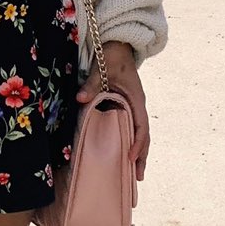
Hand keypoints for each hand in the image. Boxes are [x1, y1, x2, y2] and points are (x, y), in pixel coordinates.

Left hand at [78, 40, 149, 178]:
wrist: (117, 46)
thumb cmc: (112, 57)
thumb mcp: (102, 68)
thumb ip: (92, 84)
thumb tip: (81, 98)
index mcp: (137, 99)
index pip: (141, 126)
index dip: (137, 143)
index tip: (130, 158)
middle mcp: (138, 106)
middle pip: (144, 136)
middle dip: (142, 158)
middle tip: (137, 179)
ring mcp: (133, 109)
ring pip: (139, 135)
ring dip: (138, 155)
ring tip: (134, 176)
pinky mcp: (126, 108)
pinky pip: (130, 130)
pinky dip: (129, 144)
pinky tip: (123, 158)